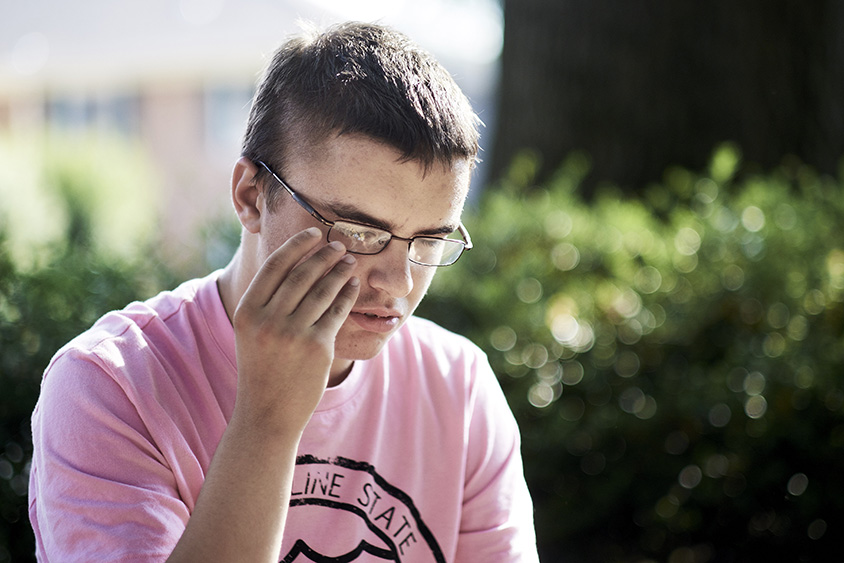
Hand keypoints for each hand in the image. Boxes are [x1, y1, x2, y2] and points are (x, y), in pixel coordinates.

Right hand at [231, 227, 359, 435]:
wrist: (268, 414)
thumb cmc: (262, 370)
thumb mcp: (251, 332)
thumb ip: (266, 301)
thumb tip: (293, 262)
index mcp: (247, 311)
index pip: (275, 265)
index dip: (297, 244)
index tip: (314, 232)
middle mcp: (268, 320)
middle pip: (302, 274)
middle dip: (323, 255)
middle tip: (339, 245)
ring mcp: (293, 334)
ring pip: (322, 290)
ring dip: (339, 271)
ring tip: (349, 261)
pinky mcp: (318, 347)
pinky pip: (337, 311)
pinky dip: (347, 294)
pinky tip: (353, 285)